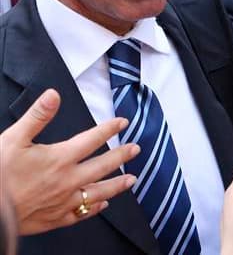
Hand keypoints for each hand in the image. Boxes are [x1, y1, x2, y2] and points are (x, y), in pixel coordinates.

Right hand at [0, 89, 138, 234]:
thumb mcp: (13, 139)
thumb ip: (37, 116)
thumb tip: (54, 95)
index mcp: (60, 158)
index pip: (92, 139)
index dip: (109, 129)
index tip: (122, 122)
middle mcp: (67, 180)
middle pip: (103, 166)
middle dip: (122, 155)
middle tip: (136, 149)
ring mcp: (63, 202)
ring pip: (98, 193)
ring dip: (117, 185)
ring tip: (132, 179)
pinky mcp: (55, 219)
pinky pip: (81, 214)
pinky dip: (94, 209)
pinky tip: (102, 205)